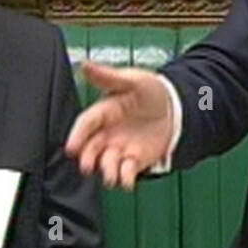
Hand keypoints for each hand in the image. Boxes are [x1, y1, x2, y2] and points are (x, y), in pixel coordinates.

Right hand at [65, 61, 176, 189]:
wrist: (176, 108)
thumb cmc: (151, 92)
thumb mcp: (132, 79)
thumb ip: (108, 76)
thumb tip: (85, 65)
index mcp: (104, 112)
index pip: (86, 124)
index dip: (77, 135)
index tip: (71, 147)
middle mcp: (108, 133)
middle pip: (91, 149)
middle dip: (87, 159)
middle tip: (87, 166)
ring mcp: (120, 148)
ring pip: (106, 163)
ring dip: (106, 171)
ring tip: (110, 176)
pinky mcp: (134, 160)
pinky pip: (126, 173)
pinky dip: (125, 179)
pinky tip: (127, 182)